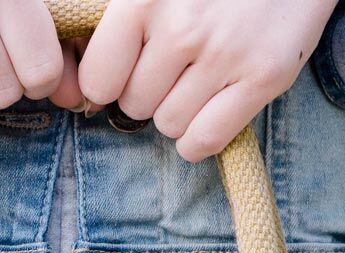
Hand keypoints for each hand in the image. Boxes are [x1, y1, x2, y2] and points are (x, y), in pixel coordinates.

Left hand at [78, 0, 337, 160]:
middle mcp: (183, 26)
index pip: (99, 79)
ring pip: (169, 125)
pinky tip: (208, 113)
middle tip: (173, 68)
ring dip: (177, 113)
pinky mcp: (263, 76)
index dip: (107, 83)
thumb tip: (81, 81)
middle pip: (135, 105)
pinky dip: (199, 140)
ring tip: (199, 79)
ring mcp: (225, 54)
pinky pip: (205, 140)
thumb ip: (122, 19)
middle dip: (148, 94)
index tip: (123, 73)